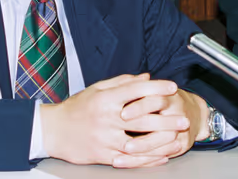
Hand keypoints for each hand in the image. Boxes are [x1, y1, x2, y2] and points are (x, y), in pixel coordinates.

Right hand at [41, 74, 191, 167]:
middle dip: (166, 119)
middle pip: (141, 119)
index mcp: (105, 99)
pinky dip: (147, 159)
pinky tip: (161, 156)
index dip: (155, 88)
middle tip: (183, 118)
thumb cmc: (76, 108)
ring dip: (160, 142)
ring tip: (177, 138)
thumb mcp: (97, 89)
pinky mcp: (103, 155)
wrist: (54, 131)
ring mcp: (105, 139)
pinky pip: (129, 159)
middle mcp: (106, 119)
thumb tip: (146, 77)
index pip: (134, 91)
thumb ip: (122, 82)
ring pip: (138, 143)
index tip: (172, 86)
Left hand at [119, 89, 207, 160]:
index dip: (139, 107)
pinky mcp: (181, 144)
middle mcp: (176, 110)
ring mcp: (181, 129)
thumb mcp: (153, 89)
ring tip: (126, 150)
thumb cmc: (166, 99)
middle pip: (160, 120)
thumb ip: (136, 85)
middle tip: (124, 134)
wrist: (194, 114)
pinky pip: (164, 153)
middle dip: (141, 129)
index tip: (123, 114)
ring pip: (164, 139)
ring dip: (144, 146)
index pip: (154, 98)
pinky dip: (147, 159)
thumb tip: (122, 85)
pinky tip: (131, 160)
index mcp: (168, 94)